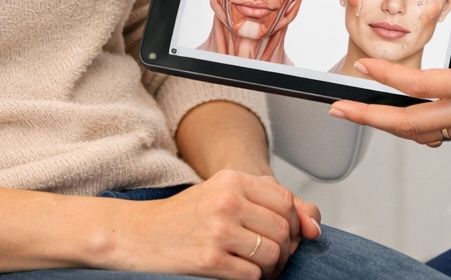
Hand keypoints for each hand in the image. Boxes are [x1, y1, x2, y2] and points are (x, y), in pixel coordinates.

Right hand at [100, 169, 319, 279]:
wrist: (137, 234)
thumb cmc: (182, 217)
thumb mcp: (221, 195)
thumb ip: (266, 202)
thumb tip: (314, 225)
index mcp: (232, 179)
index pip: (286, 200)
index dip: (294, 222)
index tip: (286, 235)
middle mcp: (227, 200)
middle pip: (284, 229)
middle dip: (285, 249)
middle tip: (272, 257)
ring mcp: (218, 230)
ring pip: (273, 253)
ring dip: (271, 268)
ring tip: (257, 268)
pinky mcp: (208, 259)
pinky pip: (253, 275)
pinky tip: (240, 275)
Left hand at [327, 0, 450, 143]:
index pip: (422, 86)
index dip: (388, 78)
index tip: (363, 68)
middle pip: (409, 123)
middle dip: (370, 117)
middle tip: (339, 109)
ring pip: (422, 133)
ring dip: (389, 124)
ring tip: (362, 113)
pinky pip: (441, 133)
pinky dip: (415, 127)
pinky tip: (407, 117)